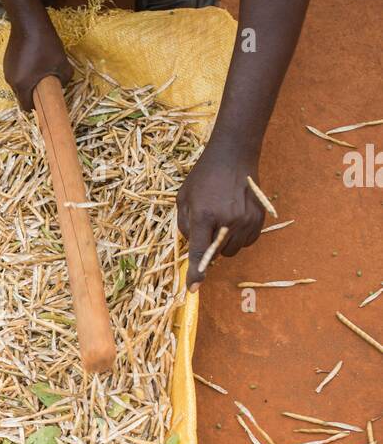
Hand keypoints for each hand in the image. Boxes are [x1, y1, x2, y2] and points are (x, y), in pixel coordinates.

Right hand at [3, 7, 71, 110]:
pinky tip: (34, 61)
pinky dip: (24, 73)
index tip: (46, 103)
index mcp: (22, 85)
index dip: (37, 109)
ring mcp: (7, 69)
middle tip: (47, 86)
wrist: (29, 21)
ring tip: (41, 71)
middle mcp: (10, 80)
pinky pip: (16, 73)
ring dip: (29, 83)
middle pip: (22, 96)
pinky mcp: (7, 60)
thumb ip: (65, 80)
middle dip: (34, 95)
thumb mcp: (62, 64)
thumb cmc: (45, 45)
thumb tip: (63, 85)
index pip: (26, 107)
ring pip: (19, 84)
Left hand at [177, 142, 265, 290]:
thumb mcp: (183, 197)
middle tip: (207, 228)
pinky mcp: (259, 219)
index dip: (196, 273)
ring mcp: (245, 221)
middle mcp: (227, 221)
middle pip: (216, 254)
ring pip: (232, 250)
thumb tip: (192, 246)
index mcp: (204, 215)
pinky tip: (234, 220)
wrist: (234, 155)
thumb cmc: (204, 175)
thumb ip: (184, 225)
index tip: (193, 288)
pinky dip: (238, 238)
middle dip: (209, 248)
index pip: (199, 253)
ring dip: (224, 243)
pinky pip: (247, 242)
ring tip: (221, 220)